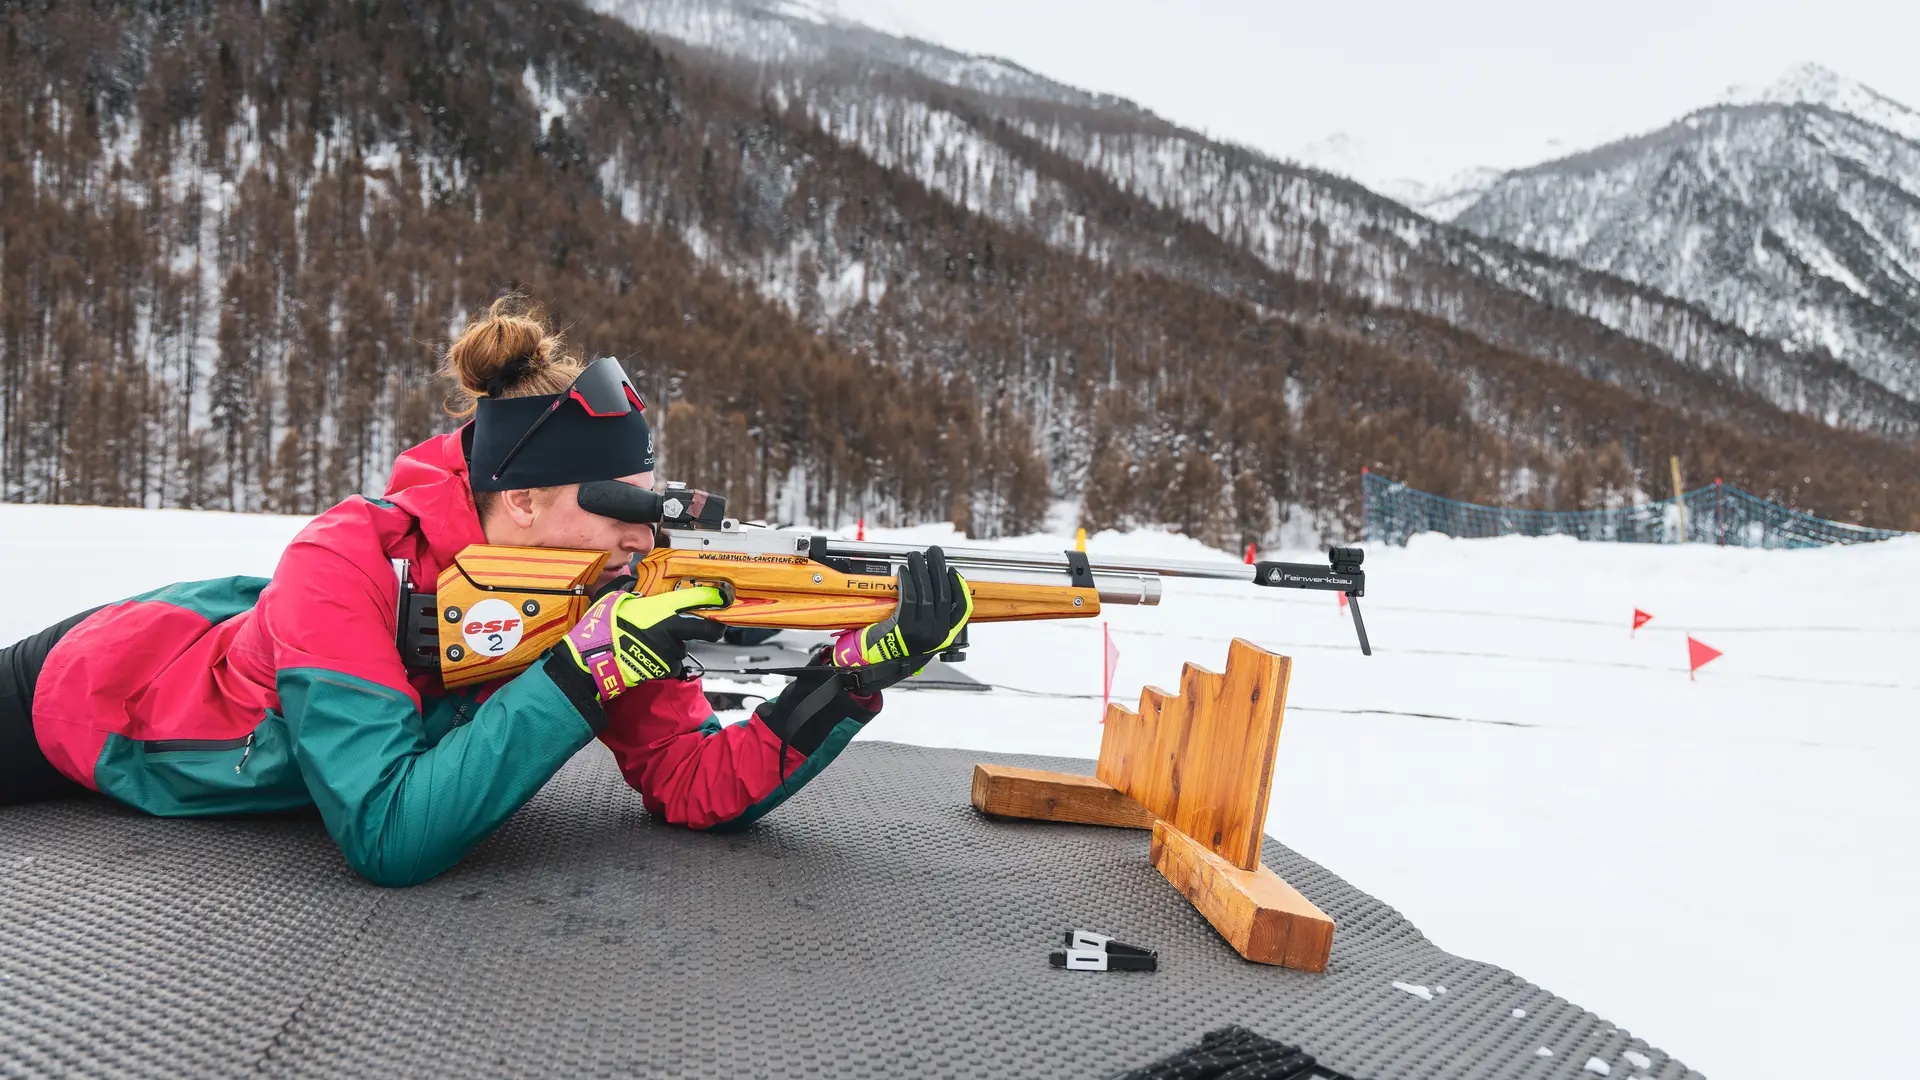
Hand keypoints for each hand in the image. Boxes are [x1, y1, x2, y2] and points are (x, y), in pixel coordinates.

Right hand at [564, 586, 726, 700]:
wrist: (597, 659)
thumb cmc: (603, 627)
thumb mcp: (612, 597)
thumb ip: (625, 587)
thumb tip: (630, 581)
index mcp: (662, 608)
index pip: (696, 599)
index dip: (712, 598)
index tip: (720, 597)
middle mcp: (671, 629)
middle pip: (705, 629)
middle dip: (712, 629)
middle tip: (713, 627)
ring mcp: (669, 650)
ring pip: (682, 647)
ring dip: (674, 645)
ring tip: (653, 643)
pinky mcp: (663, 669)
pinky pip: (671, 664)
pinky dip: (664, 662)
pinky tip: (648, 656)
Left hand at [829, 547, 971, 687]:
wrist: (880, 666)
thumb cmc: (900, 647)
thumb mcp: (924, 636)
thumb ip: (934, 618)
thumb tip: (936, 586)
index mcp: (946, 636)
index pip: (961, 608)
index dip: (959, 587)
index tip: (952, 571)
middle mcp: (937, 635)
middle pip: (942, 594)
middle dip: (938, 568)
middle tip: (934, 552)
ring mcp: (921, 632)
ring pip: (926, 593)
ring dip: (921, 570)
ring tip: (916, 556)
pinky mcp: (904, 628)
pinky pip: (909, 598)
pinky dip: (907, 581)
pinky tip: (903, 571)